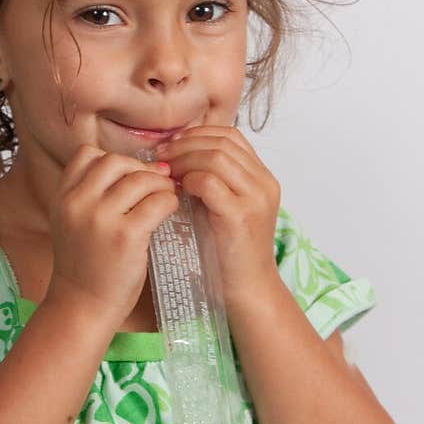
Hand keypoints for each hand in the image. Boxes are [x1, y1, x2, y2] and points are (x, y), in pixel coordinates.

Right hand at [46, 145, 177, 322]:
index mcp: (62, 197)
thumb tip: (141, 167)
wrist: (82, 307)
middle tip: (156, 183)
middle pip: (116, 161)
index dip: (114, 160)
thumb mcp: (72, 223)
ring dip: (160, 185)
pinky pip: (157, 202)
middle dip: (141, 169)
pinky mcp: (126, 236)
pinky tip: (169, 212)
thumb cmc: (84, 265)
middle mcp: (77, 203)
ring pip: (140, 179)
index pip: (87, 154)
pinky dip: (169, 202)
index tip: (129, 176)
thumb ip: (91, 195)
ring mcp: (100, 219)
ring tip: (166, 197)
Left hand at [153, 125, 280, 306]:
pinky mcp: (241, 216)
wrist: (248, 290)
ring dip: (184, 160)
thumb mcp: (222, 207)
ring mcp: (256, 199)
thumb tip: (173, 157)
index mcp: (262, 178)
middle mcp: (264, 183)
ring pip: (216, 157)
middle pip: (222, 142)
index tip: (171, 145)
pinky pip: (210, 182)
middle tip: (159, 156)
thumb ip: (210, 181)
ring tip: (164, 172)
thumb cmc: (228, 252)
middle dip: (185, 145)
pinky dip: (188, 180)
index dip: (198, 134)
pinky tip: (176, 191)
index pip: (231, 136)